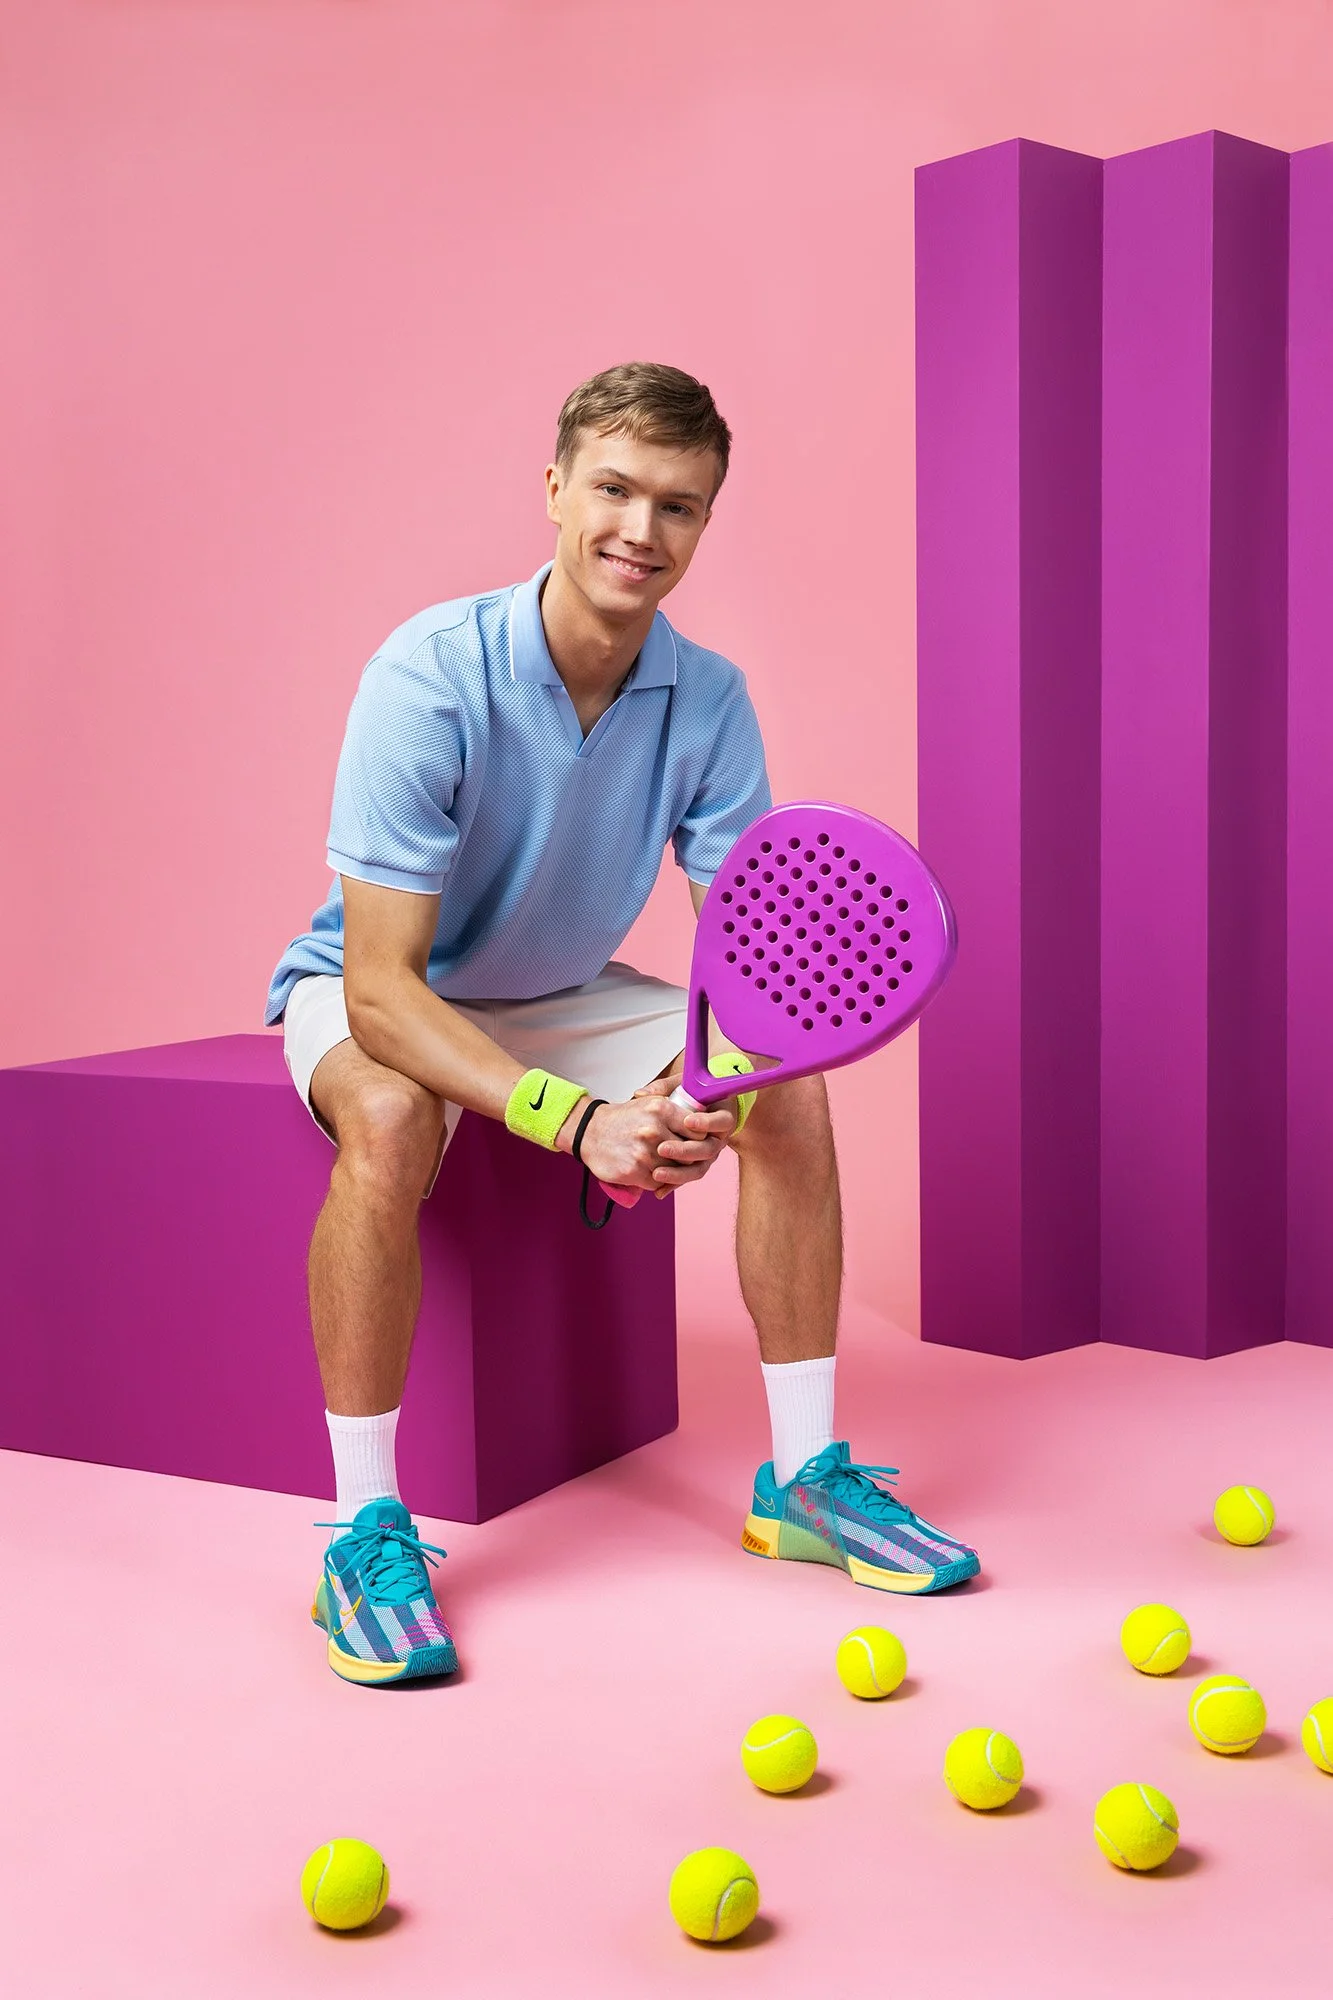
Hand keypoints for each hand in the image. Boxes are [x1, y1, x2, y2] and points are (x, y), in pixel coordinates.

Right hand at [566, 1087, 735, 1195]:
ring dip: (671, 1171)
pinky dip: (657, 1180)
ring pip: (674, 1170)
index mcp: (661, 1109)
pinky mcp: (634, 1171)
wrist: (590, 1132)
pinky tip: (649, 1170)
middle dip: (686, 1158)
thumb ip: (677, 1110)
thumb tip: (705, 1123)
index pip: (698, 1131)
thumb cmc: (624, 1118)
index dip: (699, 1139)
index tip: (694, 1143)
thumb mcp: (650, 1103)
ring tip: (661, 1163)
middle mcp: (653, 1130)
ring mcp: (643, 1153)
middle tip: (679, 1157)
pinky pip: (658, 1183)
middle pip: (688, 1154)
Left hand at [631, 1074, 738, 1191]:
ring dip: (678, 1173)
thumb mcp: (681, 1086)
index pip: (721, 1121)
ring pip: (698, 1169)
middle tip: (662, 1148)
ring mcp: (707, 1156)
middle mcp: (717, 1140)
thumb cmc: (692, 1097)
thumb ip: (663, 1087)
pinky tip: (658, 1191)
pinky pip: (686, 1178)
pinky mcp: (696, 1168)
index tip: (688, 1121)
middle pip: (707, 1150)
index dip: (706, 1123)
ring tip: (657, 1173)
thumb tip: (640, 1094)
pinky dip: (673, 1185)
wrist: (697, 1115)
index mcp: (721, 1118)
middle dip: (685, 1150)